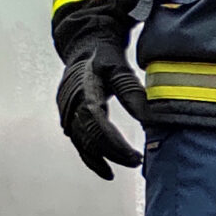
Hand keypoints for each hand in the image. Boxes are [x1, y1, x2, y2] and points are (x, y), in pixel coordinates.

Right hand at [55, 26, 146, 179]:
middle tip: (137, 160)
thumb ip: (132, 92)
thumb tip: (149, 119)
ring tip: (127, 164)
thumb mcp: (120, 68)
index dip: (114, 144)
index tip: (134, 156)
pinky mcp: (69, 118)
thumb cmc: (104, 56)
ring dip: (103, 159)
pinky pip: (79, 142)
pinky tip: (106, 169)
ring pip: (82, 144)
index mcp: (83, 92)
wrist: (84, 46)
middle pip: (89, 138)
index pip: (97, 125)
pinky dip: (92, 157)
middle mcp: (71, 105)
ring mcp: (66, 113)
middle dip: (113, 154)